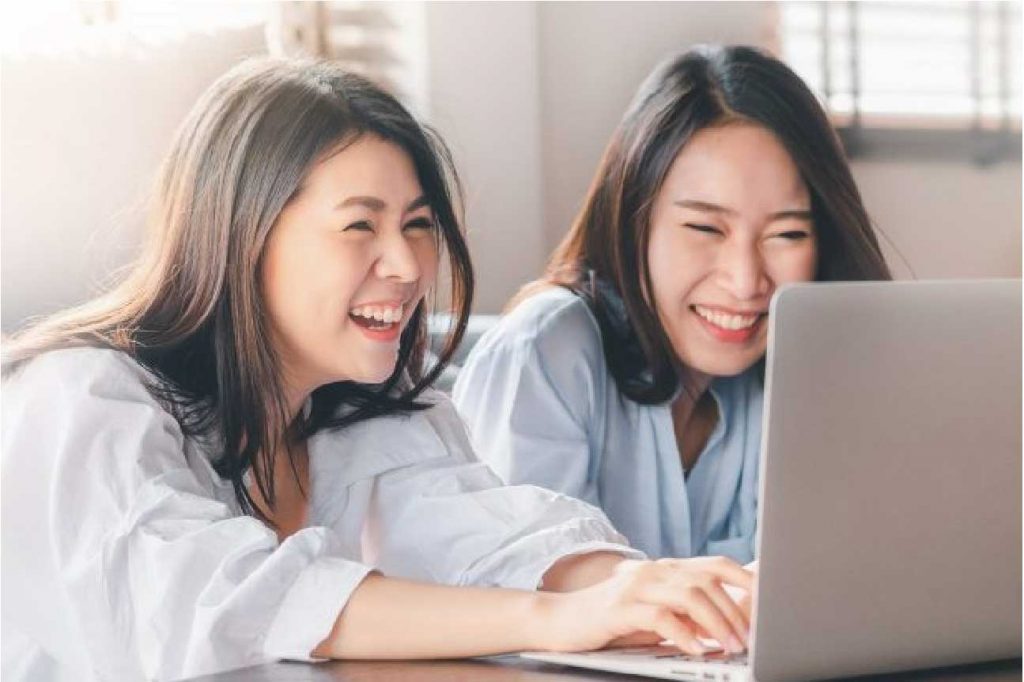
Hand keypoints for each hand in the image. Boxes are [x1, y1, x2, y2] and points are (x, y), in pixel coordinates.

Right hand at [537, 556, 753, 655]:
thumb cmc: (611, 620)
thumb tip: (731, 622)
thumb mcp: (654, 611)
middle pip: (708, 581)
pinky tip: (695, 648)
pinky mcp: (620, 606)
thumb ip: (686, 610)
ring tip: (729, 646)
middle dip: (735, 611)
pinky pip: (661, 616)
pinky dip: (683, 633)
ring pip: (690, 595)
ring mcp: (636, 586)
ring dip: (716, 623)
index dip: (746, 580)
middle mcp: (654, 570)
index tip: (769, 602)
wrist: (560, 620)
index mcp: (665, 569)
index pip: (715, 565)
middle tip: (749, 639)